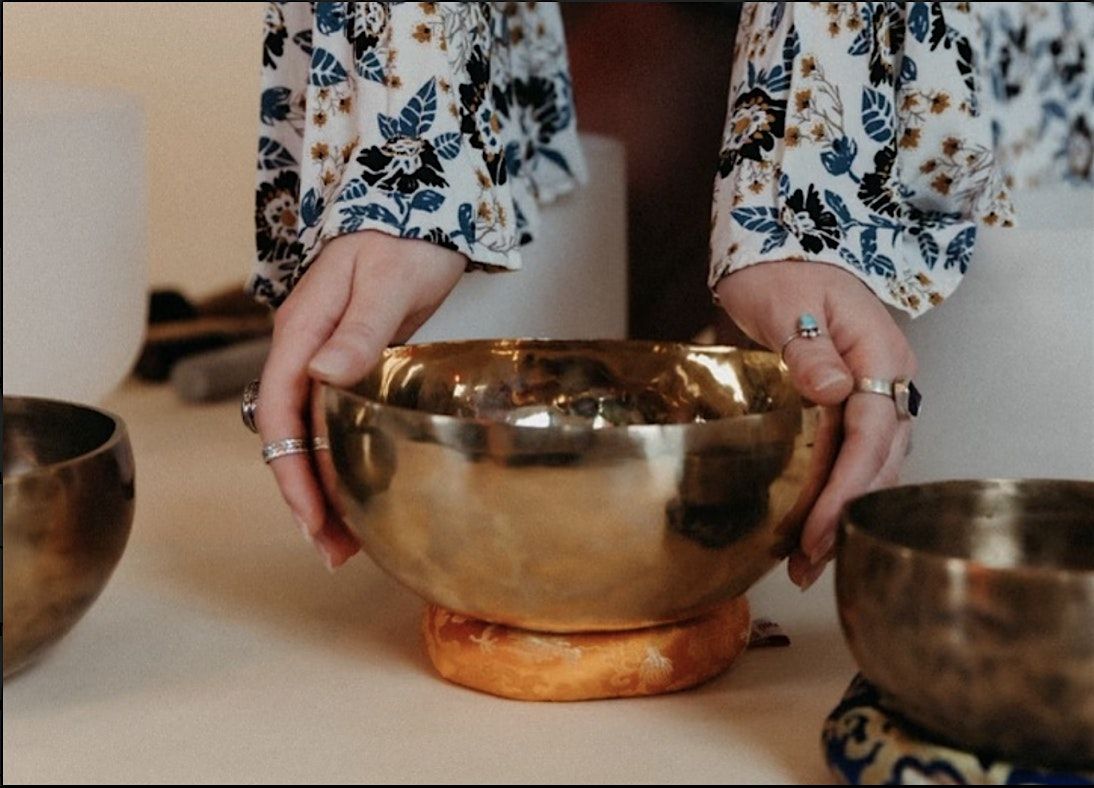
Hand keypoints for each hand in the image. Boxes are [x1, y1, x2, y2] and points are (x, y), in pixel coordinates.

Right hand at [255, 231, 465, 568]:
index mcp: (301, 333)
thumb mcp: (386, 282)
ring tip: (346, 541)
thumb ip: (358, 329)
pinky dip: (345, 462)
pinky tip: (363, 491)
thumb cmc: (404, 241)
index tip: (310, 516)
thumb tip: (322, 375)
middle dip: (305, 495)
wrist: (424, 214)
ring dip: (324, 487)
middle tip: (332, 550)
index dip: (290, 470)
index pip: (278, 414)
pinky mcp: (352, 367)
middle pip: (290, 436)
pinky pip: (337, 424)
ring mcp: (326, 360)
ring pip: (313, 436)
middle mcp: (305, 352)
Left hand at [716, 262, 916, 588]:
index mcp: (880, 355)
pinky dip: (840, 495)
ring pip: (874, 467)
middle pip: (880, 462)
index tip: (816, 529)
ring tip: (807, 564)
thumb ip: (808, 349)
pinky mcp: (859, 404)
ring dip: (844, 516)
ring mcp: (879, 393)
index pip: (872, 434)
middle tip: (806, 564)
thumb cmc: (781, 271)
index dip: (846, 488)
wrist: (782, 253)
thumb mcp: (785, 301)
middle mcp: (891, 379)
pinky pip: (859, 457)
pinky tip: (816, 526)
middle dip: (846, 517)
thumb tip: (834, 390)